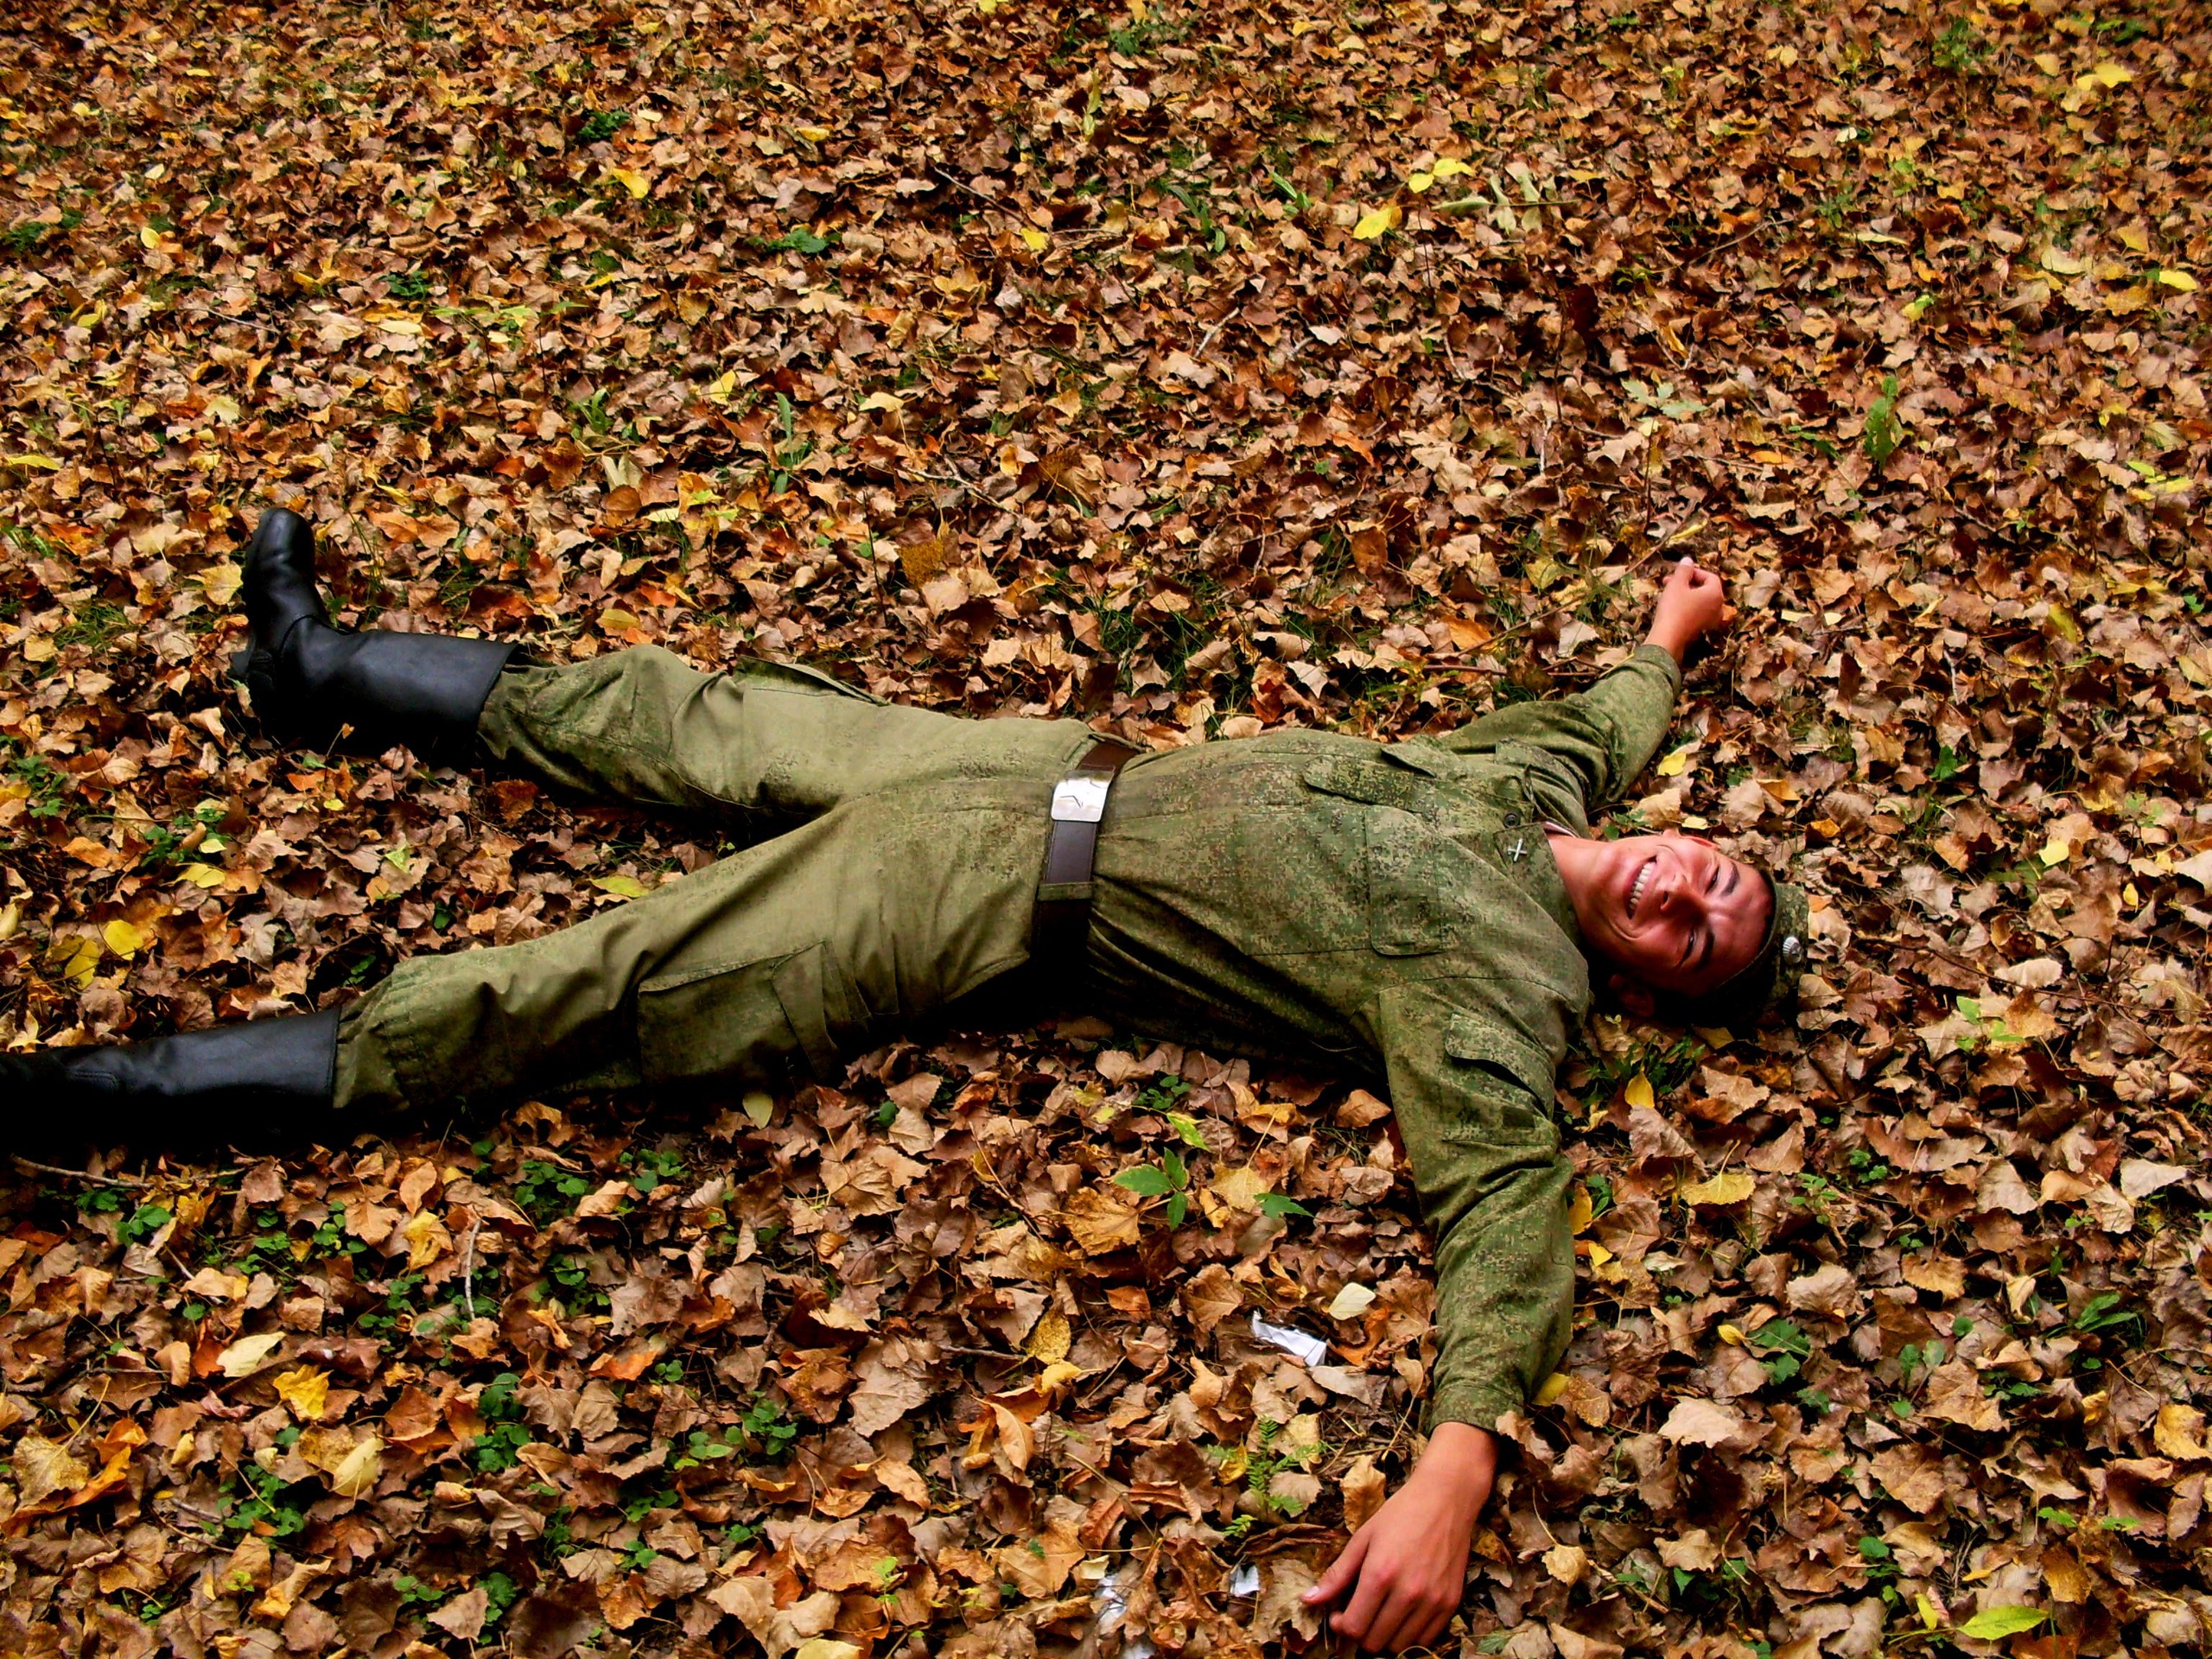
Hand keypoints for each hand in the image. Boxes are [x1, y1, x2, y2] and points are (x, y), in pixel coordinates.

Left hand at [1302, 1422, 1494, 1651]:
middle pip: (1374, 1642)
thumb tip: (1308, 1600)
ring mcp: (1432, 1601)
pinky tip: (1402, 1613)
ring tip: (1380, 1612)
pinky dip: (1410, 1634)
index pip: (1353, 1627)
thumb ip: (1337, 1574)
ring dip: (1385, 1635)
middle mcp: (1408, 1593)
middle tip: (1358, 1612)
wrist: (1446, 1499)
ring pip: (1400, 1646)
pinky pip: (1425, 1639)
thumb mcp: (1362, 1538)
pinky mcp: (1451, 1604)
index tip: (1339, 1613)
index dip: (1340, 1626)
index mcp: (1380, 1575)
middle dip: (1360, 1632)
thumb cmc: (1400, 1514)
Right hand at [1645, 556, 1734, 662]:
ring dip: (1685, 594)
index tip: (1679, 572)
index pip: (1710, 576)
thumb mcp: (1677, 585)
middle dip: (1687, 582)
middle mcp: (1718, 607)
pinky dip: (1686, 606)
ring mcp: (1710, 620)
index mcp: (1715, 594)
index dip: (1694, 572)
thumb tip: (1688, 560)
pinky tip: (1671, 606)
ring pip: (1699, 601)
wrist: (1668, 637)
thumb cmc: (1674, 608)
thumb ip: (1684, 570)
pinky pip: (1696, 612)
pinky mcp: (1701, 629)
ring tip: (1667, 592)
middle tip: (1668, 581)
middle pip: (1705, 589)